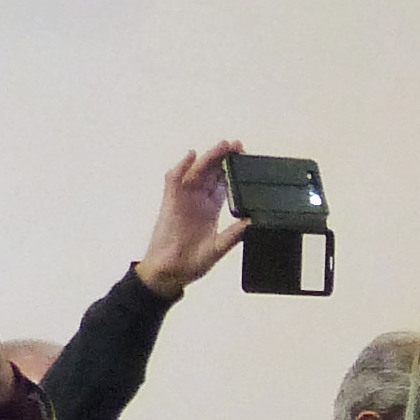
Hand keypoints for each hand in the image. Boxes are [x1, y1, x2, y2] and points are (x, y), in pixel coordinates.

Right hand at [134, 140, 251, 295]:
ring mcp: (184, 199)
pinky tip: (191, 157)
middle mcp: (198, 200)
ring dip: (209, 157)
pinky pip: (174, 179)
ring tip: (223, 146)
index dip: (235, 170)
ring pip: (197, 171)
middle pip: (213, 172)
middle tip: (238, 146)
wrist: (168, 274)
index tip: (247, 160)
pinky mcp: (170, 201)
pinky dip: (181, 167)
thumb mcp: (217, 249)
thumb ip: (232, 236)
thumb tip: (250, 223)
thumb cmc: (191, 263)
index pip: (225, 183)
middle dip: (225, 157)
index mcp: (212, 209)